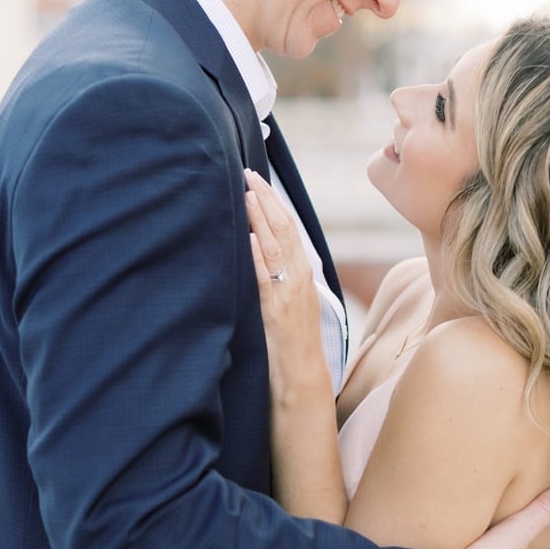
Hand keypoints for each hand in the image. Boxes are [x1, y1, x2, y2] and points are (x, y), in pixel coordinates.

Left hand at [245, 169, 328, 397]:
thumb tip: (260, 246)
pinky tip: (248, 237)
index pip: (289, 227)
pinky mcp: (275, 310)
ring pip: (275, 247)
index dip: (273, 202)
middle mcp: (299, 277)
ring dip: (259, 218)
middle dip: (265, 199)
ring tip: (246, 193)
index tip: (257, 180)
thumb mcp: (291, 299)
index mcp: (303, 272)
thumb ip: (280, 273)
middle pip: (284, 229)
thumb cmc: (293, 340)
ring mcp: (288, 292)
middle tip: (248, 173)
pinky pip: (266, 277)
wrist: (303, 375)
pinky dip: (257, 255)